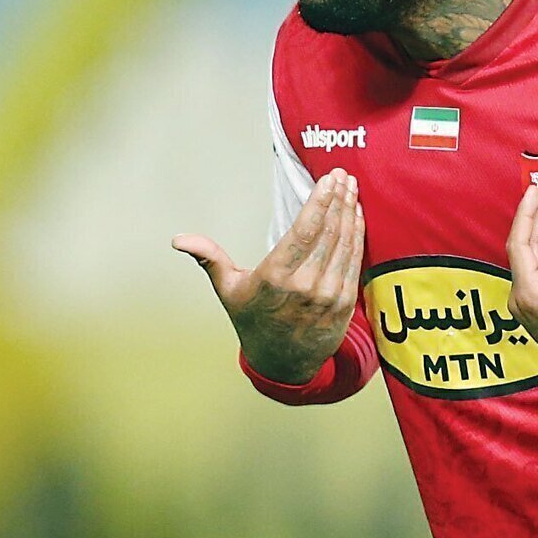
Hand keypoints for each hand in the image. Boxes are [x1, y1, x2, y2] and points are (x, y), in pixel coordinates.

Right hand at [172, 168, 363, 383]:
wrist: (283, 363)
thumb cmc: (254, 320)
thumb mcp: (228, 290)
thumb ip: (209, 258)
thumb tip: (179, 240)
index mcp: (275, 278)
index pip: (304, 231)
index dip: (320, 202)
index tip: (329, 179)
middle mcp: (305, 286)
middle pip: (328, 232)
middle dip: (338, 199)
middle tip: (343, 174)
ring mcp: (328, 295)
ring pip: (344, 244)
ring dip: (351, 212)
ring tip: (352, 187)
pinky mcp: (345, 303)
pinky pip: (354, 261)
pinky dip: (357, 235)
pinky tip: (357, 215)